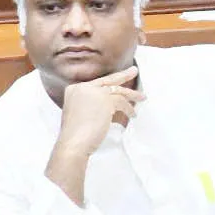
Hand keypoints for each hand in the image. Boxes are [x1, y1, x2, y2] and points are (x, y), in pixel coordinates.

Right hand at [45, 67, 144, 205]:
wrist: (73, 143)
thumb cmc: (76, 134)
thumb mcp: (80, 112)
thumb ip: (91, 103)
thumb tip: (110, 103)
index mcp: (74, 89)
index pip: (97, 83)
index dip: (110, 81)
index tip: (120, 78)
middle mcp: (83, 87)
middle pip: (108, 80)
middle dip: (123, 75)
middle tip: (134, 70)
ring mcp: (93, 92)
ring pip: (118, 90)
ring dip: (132, 95)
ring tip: (142, 97)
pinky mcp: (105, 100)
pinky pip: (122, 102)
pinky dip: (129, 109)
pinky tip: (133, 114)